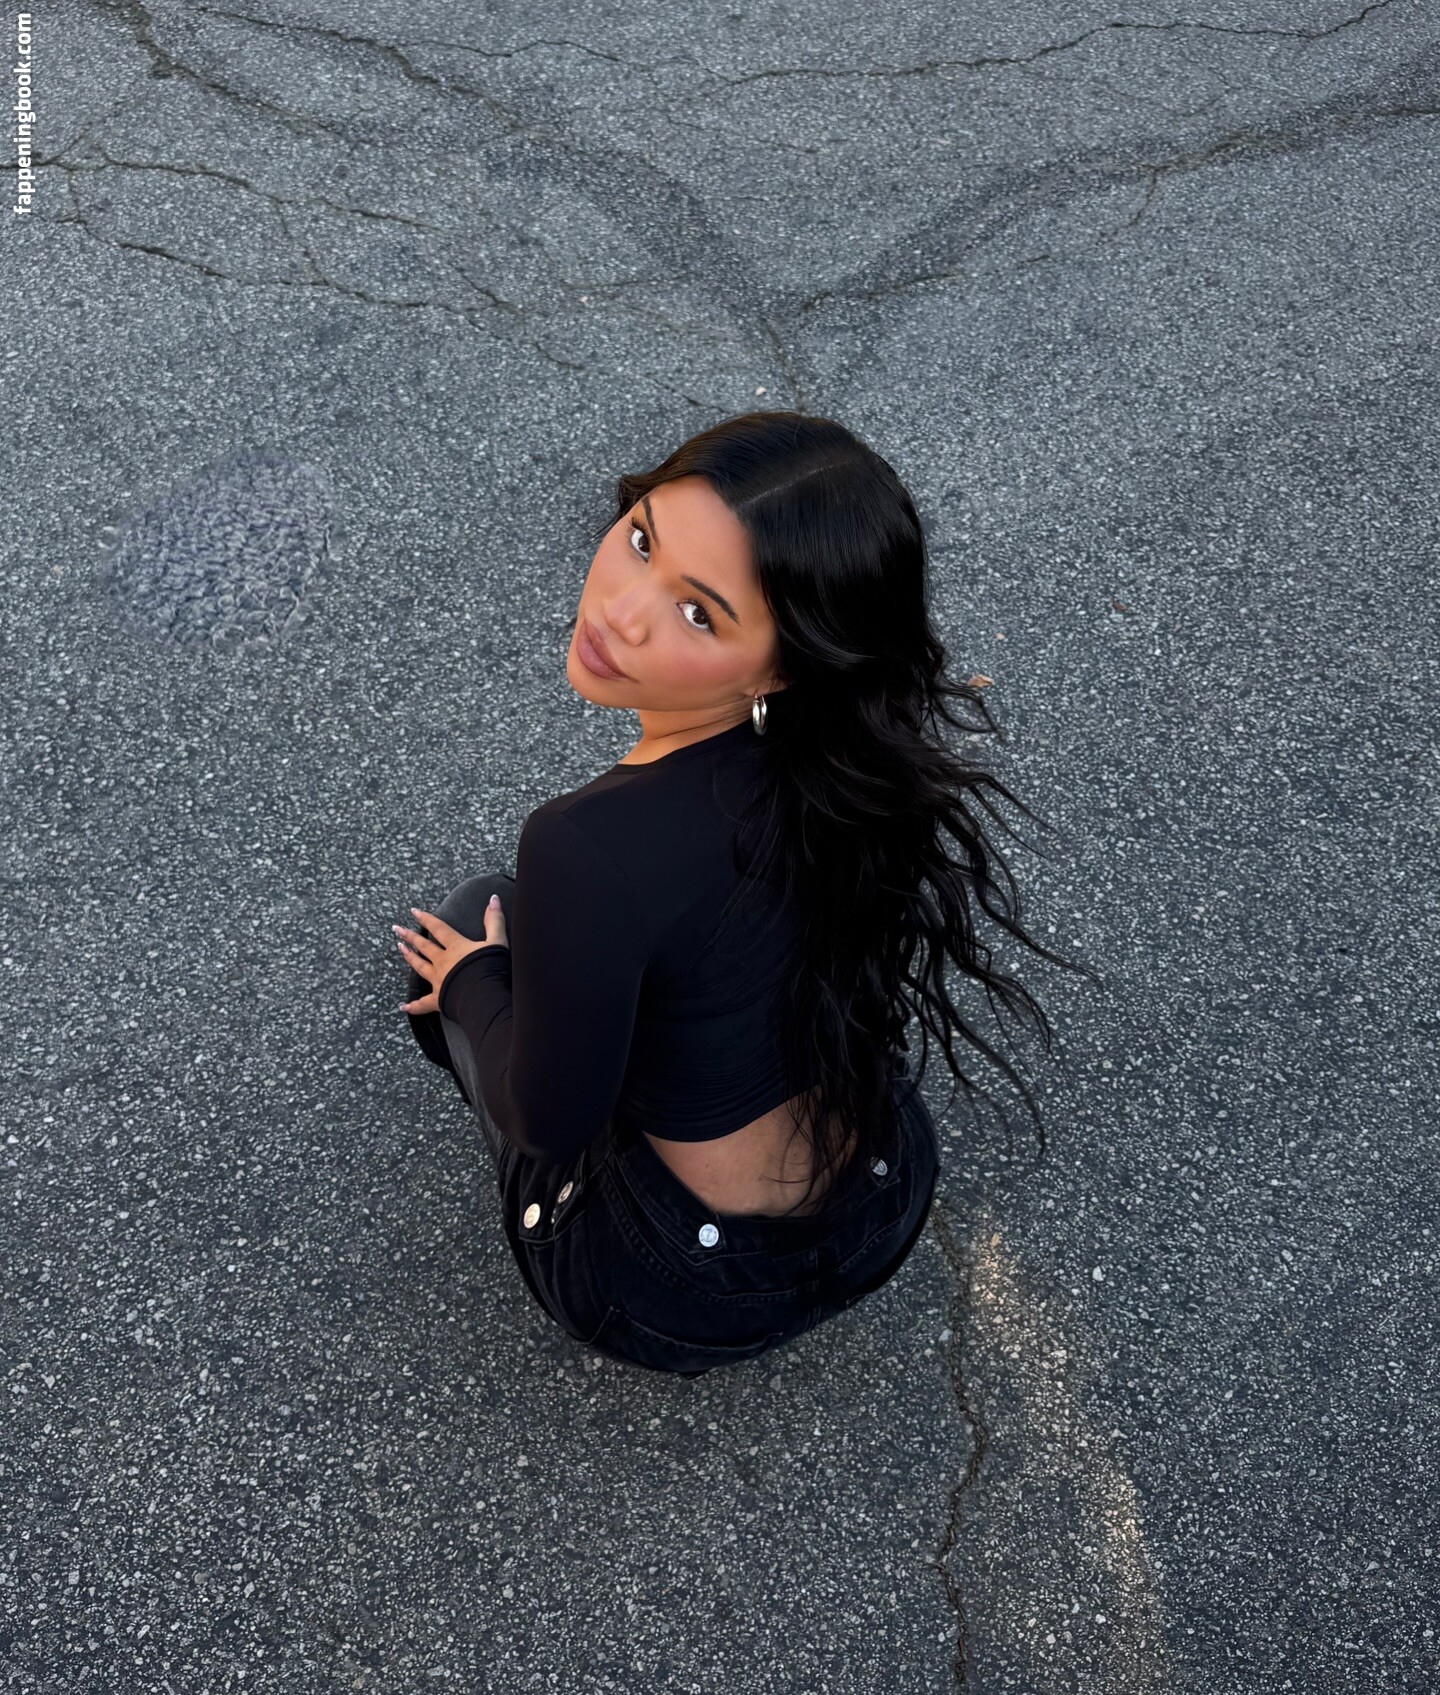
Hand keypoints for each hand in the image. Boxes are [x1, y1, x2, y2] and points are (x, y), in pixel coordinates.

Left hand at [394, 898, 508, 1015]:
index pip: (438, 929)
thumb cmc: (491, 969)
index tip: (413, 912)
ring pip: (419, 967)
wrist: (485, 996)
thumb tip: (493, 898)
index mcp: (456, 947)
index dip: (426, 919)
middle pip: (423, 946)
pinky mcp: (439, 999)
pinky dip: (414, 1006)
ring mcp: (439, 980)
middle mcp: (443, 962)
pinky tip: (405, 1006)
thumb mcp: (497, 942)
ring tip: (400, 949)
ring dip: (409, 958)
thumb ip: (494, 921)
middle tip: (396, 929)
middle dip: (409, 936)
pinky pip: (423, 1003)